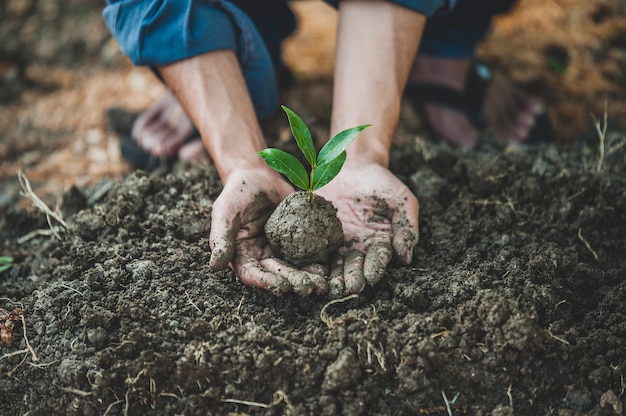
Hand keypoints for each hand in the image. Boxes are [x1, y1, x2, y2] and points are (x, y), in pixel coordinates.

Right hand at [208, 168, 328, 295]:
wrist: (259, 174)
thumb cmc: (237, 193)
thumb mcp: (225, 212)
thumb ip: (221, 238)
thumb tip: (214, 266)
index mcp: (242, 255)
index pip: (253, 274)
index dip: (267, 282)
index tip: (282, 287)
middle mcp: (262, 257)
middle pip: (278, 274)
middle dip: (293, 282)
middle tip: (309, 288)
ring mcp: (281, 250)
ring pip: (296, 268)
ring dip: (309, 277)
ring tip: (322, 285)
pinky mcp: (298, 240)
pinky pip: (309, 253)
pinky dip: (319, 261)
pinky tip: (329, 268)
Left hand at [316, 162, 418, 294]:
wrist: (350, 165)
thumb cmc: (379, 182)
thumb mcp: (400, 200)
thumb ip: (406, 226)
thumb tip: (407, 257)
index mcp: (380, 243)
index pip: (379, 259)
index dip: (375, 268)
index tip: (372, 277)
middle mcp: (359, 248)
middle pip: (356, 267)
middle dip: (353, 278)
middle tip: (350, 287)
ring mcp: (338, 244)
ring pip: (335, 266)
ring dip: (334, 278)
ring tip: (331, 287)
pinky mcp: (319, 237)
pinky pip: (316, 252)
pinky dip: (314, 264)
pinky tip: (312, 272)